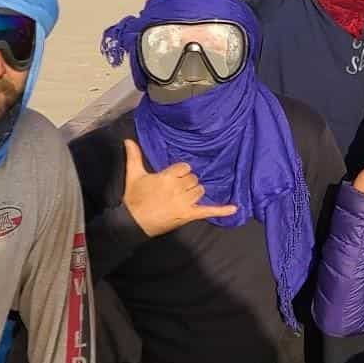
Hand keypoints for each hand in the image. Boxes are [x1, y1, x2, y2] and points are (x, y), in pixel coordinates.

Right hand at [121, 138, 235, 235]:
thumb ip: (134, 156)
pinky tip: (235, 208)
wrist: (132, 222)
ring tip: (183, 196)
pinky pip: (208, 211)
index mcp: (167, 177)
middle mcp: (178, 188)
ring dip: (194, 192)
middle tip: (175, 189)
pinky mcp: (188, 215)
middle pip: (193, 179)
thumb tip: (128, 140)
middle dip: (187, 182)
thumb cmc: (134, 198)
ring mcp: (184, 202)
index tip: (173, 177)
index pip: (185, 167)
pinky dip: (222, 210)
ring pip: (200, 190)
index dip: (180, 172)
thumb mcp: (133, 175)